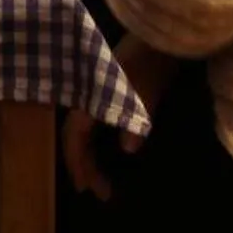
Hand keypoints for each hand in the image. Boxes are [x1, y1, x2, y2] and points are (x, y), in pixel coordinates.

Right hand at [66, 35, 178, 199]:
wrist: (157, 40)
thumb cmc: (150, 65)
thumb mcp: (146, 95)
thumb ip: (135, 123)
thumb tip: (127, 149)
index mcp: (90, 100)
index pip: (75, 138)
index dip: (79, 165)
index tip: (87, 189)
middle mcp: (87, 99)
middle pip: (76, 138)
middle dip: (84, 167)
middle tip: (98, 192)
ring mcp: (96, 96)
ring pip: (84, 132)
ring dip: (90, 156)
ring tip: (101, 179)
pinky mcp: (107, 95)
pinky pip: (94, 125)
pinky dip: (97, 143)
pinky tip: (107, 152)